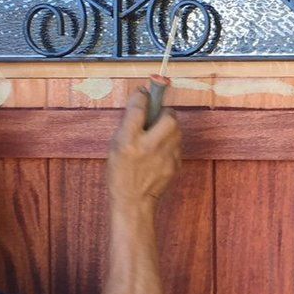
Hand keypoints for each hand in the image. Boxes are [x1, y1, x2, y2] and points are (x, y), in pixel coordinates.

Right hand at [107, 93, 181, 208]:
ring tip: (158, 133)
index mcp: (128, 141)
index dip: (142, 96)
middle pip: (169, 116)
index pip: (139, 108)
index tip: (144, 92)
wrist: (134, 201)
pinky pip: (177, 144)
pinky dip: (170, 142)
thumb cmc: (121, 172)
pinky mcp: (175, 164)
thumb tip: (141, 100)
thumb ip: (128, 123)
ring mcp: (165, 157)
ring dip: (169, 126)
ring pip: (177, 129)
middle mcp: (148, 147)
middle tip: (156, 115)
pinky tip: (160, 150)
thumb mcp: (116, 145)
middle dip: (164, 112)